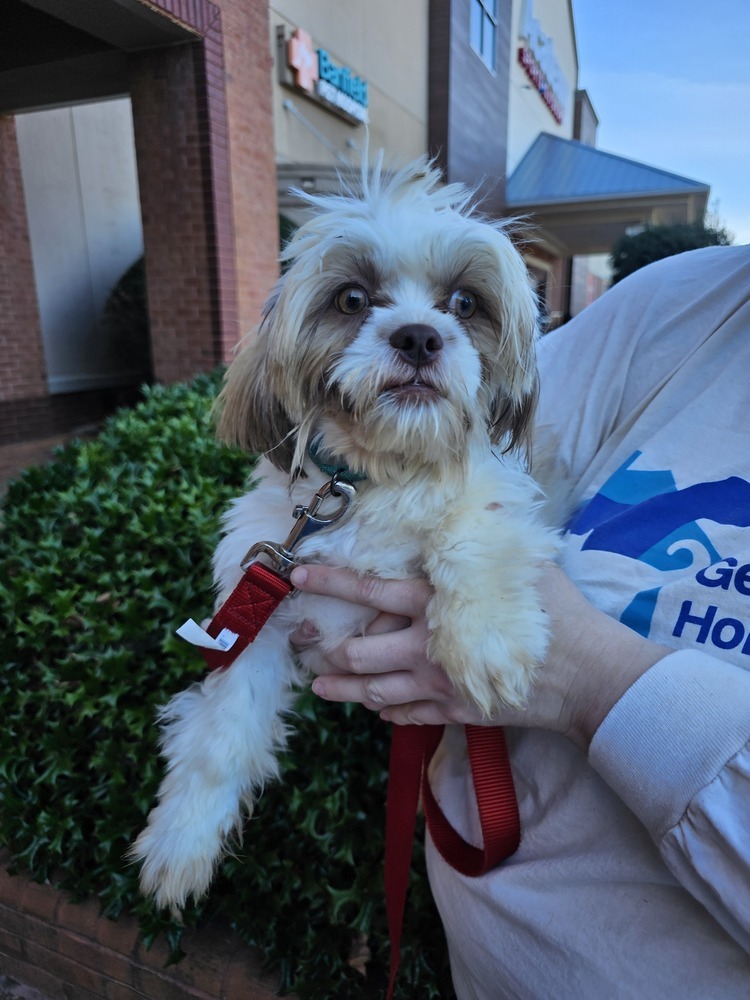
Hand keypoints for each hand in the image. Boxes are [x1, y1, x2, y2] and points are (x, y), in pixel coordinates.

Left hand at [289, 563, 670, 749]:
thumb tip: (474, 501)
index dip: (331, 583)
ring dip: (343, 689)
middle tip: (307, 645)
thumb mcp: (522, 562)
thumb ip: (486, 538)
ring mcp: (438, 686)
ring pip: (374, 692)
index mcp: (436, 605)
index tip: (298, 575)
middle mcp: (426, 648)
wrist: (585, 675)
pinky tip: (376, 708)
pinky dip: (386, 711)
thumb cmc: (556, 612)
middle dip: (327, 651)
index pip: (370, 592)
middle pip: (359, 654)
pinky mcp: (455, 712)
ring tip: (320, 686)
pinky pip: (407, 716)